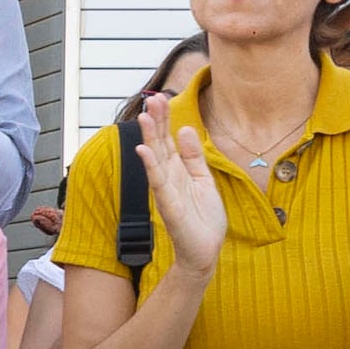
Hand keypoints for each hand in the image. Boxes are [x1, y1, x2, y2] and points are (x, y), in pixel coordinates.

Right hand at [133, 94, 226, 277]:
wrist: (206, 250)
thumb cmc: (203, 219)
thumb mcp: (204, 179)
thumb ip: (194, 156)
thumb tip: (185, 129)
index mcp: (178, 170)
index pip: (167, 140)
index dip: (164, 119)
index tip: (160, 98)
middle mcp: (168, 178)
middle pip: (159, 144)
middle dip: (156, 122)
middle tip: (151, 98)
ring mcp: (166, 191)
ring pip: (155, 160)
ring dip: (149, 138)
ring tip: (144, 117)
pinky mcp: (169, 206)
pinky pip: (158, 183)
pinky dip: (150, 166)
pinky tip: (144, 150)